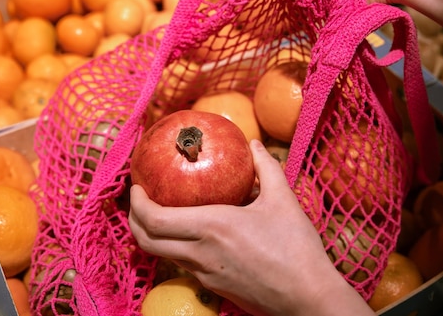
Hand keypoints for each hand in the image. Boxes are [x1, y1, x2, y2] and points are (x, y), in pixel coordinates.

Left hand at [129, 139, 373, 315]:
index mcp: (212, 227)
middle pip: (147, 241)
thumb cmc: (296, 248)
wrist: (308, 298)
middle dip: (134, 219)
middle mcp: (200, 253)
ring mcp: (204, 275)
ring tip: (159, 214)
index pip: (156, 219)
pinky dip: (174, 247)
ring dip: (152, 235)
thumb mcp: (283, 200)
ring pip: (162, 256)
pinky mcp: (213, 288)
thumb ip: (266, 168)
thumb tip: (254, 144)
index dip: (137, 203)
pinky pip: (183, 265)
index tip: (137, 186)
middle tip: (139, 200)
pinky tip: (190, 235)